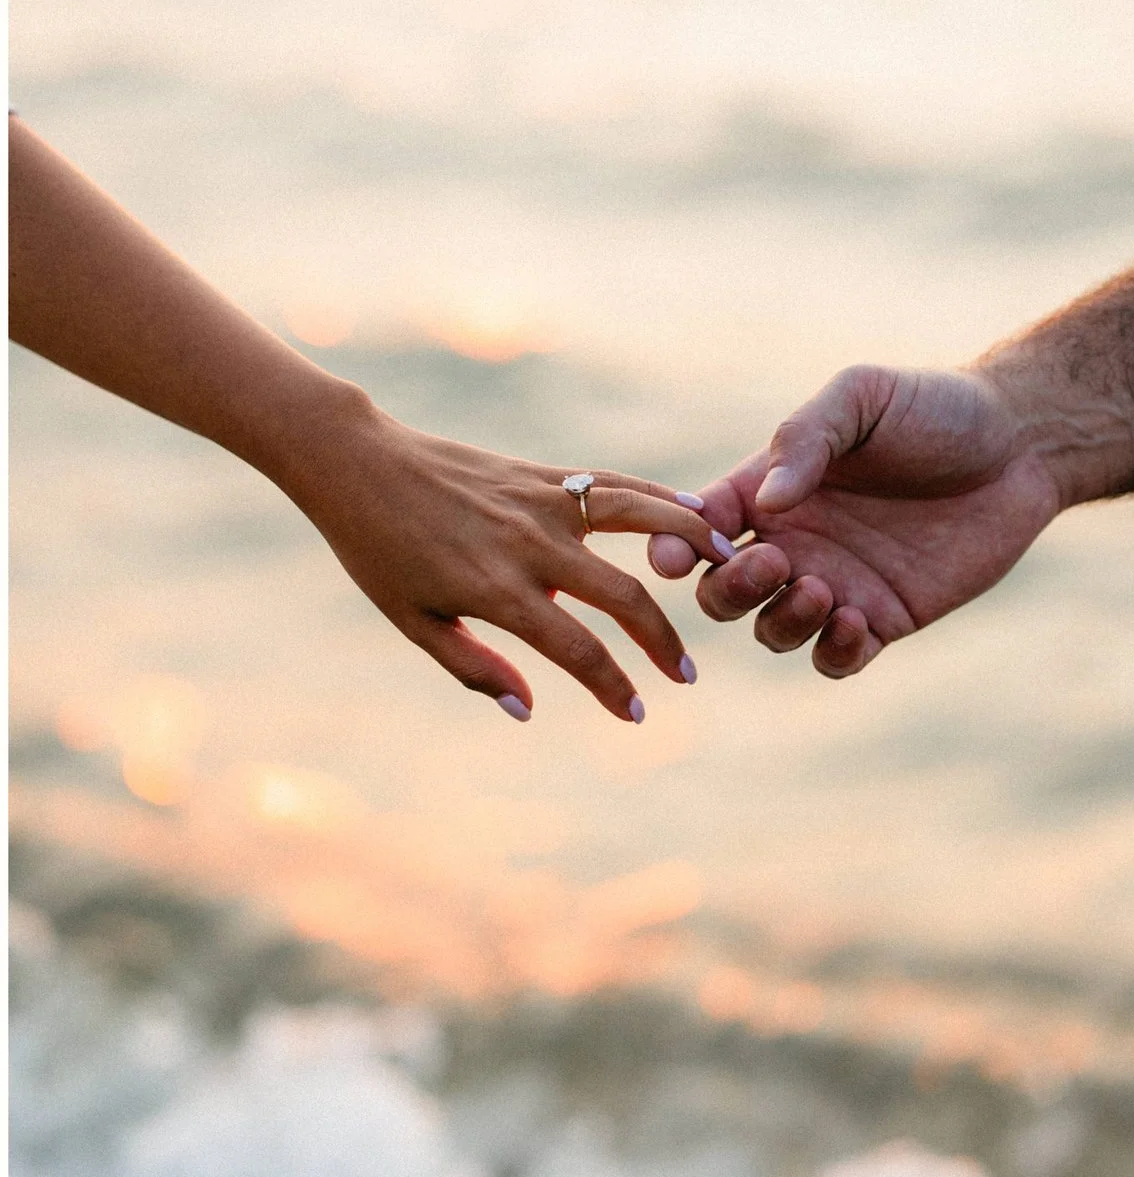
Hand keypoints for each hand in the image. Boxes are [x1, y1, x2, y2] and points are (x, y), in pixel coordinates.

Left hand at [290, 398, 732, 720]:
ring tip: (732, 566)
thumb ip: (474, 667)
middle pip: (624, 597)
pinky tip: (698, 512)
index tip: (636, 714)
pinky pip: (617, 485)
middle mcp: (531, 545)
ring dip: (691, 545)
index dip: (614, 688)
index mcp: (497, 590)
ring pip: (640, 521)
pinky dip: (662, 498)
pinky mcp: (546, 474)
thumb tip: (529, 709)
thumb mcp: (413, 620)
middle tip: (687, 675)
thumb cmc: (378, 551)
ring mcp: (544, 502)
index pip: (578, 649)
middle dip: (663, 643)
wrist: (357, 463)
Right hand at [649, 364, 1064, 678]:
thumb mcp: (862, 399)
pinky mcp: (886, 617)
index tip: (676, 555)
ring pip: (773, 631)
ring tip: (822, 590)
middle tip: (775, 564)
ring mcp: (838, 584)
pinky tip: (857, 623)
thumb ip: (808, 439)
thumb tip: (767, 501)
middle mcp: (796, 541)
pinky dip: (834, 651)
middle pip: (722, 591)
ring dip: (781, 621)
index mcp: (772, 487)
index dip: (675, 545)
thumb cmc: (935, 408)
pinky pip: (837, 657)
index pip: (701, 526)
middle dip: (729, 588)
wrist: (1021, 445)